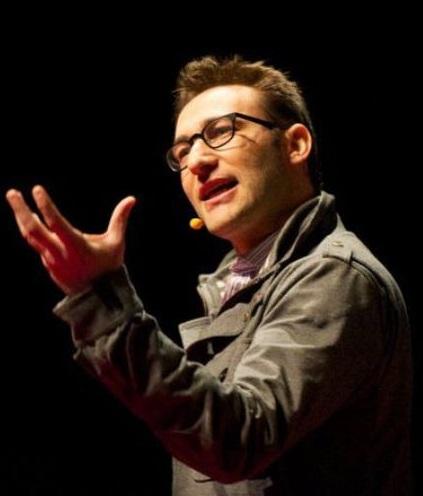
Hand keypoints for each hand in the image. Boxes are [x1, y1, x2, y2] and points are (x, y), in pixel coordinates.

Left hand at [5, 185, 136, 293]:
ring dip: (22, 218)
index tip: (36, 189)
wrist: (98, 298)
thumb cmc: (108, 267)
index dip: (46, 205)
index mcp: (75, 246)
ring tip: (16, 202)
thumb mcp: (116, 243)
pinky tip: (30, 220)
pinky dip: (32, 231)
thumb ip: (120, 219)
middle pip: (33, 230)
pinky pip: (38, 245)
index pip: (56, 222)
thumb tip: (132, 199)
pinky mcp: (49, 265)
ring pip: (31, 237)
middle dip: (20, 210)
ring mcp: (51, 260)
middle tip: (12, 192)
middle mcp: (59, 253)